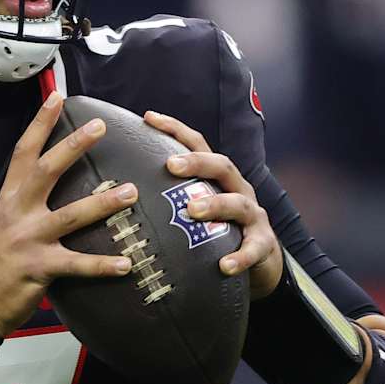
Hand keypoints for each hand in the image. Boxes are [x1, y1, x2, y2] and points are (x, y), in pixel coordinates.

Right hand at [0, 93, 138, 334]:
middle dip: (73, 146)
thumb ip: (28, 201)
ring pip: (70, 215)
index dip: (40, 123)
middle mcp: (17, 212)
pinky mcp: (39, 268)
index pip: (24, 152)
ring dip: (103, 204)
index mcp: (9, 197)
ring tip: (131, 192)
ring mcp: (28, 239)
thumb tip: (55, 179)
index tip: (57, 96)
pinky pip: (77, 264)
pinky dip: (103, 265)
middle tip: (100, 126)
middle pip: (46, 170)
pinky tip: (127, 263)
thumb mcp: (5, 222)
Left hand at [143, 110, 281, 298]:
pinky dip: (240, 256)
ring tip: (192, 211)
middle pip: (222, 167)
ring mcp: (253, 216)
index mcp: (219, 178)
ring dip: (215, 204)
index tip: (149, 118)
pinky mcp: (263, 244)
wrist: (262, 261)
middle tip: (171, 165)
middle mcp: (238, 190)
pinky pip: (254, 249)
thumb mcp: (199, 208)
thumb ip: (172, 197)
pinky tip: (225, 265)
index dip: (176, 129)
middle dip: (197, 163)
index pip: (199, 145)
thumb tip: (121, 189)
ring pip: (238, 204)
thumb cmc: (220, 231)